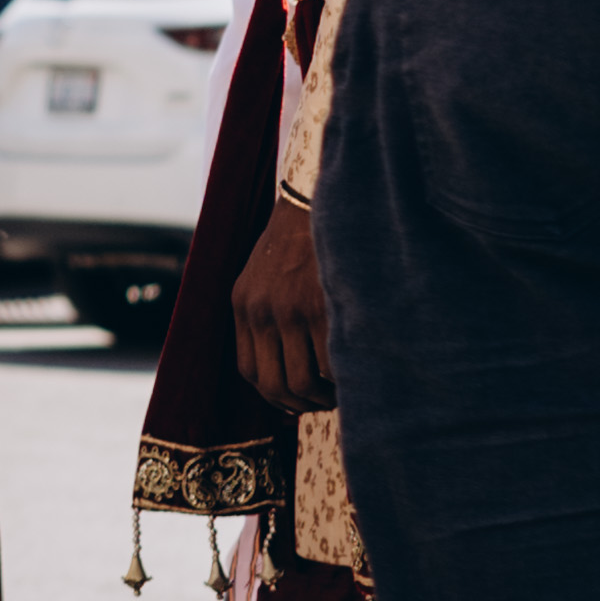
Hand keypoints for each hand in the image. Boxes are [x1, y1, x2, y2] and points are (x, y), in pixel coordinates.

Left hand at [232, 198, 333, 410]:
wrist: (321, 197)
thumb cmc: (301, 237)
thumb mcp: (264, 272)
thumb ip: (265, 312)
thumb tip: (283, 366)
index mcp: (243, 303)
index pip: (250, 372)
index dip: (275, 395)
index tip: (296, 400)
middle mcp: (261, 310)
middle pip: (275, 385)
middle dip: (302, 404)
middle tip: (325, 401)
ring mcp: (290, 310)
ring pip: (304, 381)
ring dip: (325, 396)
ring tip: (343, 390)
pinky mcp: (322, 306)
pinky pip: (332, 365)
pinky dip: (344, 379)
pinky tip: (356, 371)